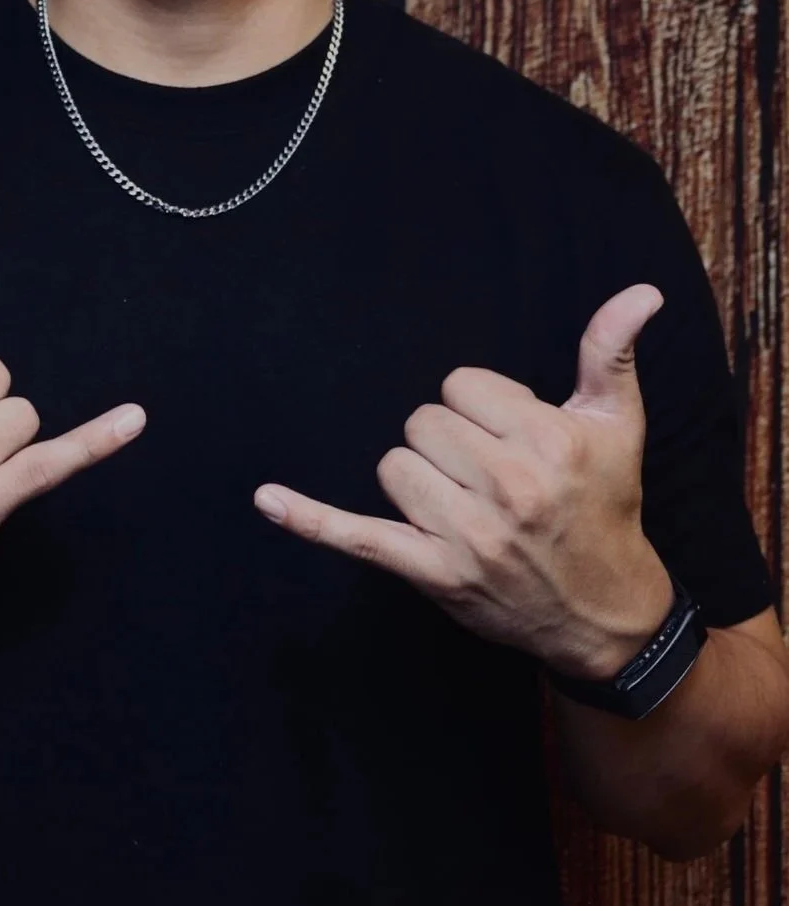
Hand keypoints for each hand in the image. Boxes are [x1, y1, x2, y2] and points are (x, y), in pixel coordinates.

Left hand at [254, 284, 674, 678]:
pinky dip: (308, 518)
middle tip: (492, 476)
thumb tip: (640, 291)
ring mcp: (467, 536)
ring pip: (393, 466)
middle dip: (449, 442)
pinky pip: (356, 535)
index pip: (460, 385)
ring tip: (466, 504)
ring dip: (419, 479)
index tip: (512, 437)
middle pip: (422, 422)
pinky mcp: (433, 573)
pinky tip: (266, 498)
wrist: (606, 613)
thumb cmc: (605, 506)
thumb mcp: (617, 426)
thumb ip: (610, 352)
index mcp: (549, 440)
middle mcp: (509, 487)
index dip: (481, 406)